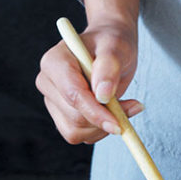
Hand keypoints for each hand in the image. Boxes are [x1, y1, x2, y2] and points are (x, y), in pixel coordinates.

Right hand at [35, 0, 142, 143]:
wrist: (110, 48)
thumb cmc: (112, 43)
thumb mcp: (116, 47)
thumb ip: (109, 67)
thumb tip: (102, 94)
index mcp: (55, 61)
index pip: (73, 95)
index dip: (95, 113)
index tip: (118, 124)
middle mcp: (48, 82)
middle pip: (75, 118)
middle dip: (105, 119)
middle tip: (132, 106)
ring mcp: (53, 101)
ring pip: (76, 132)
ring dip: (104, 128)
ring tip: (122, 107)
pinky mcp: (62, 116)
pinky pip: (81, 136)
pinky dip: (101, 131)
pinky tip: (112, 114)